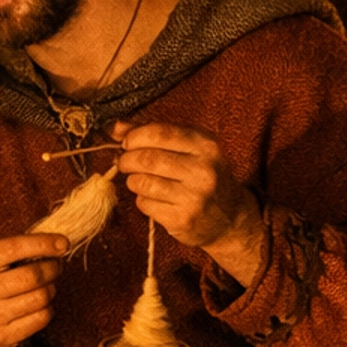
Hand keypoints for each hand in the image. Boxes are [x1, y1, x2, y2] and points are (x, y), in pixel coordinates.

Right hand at [0, 232, 69, 346]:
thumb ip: (20, 250)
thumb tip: (59, 244)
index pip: (12, 248)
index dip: (42, 243)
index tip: (63, 243)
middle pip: (31, 276)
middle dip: (52, 268)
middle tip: (57, 266)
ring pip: (40, 297)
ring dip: (51, 289)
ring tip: (46, 286)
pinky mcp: (3, 335)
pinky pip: (41, 318)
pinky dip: (48, 308)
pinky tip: (40, 304)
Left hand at [113, 120, 265, 285]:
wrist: (230, 219)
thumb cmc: (202, 177)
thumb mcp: (189, 149)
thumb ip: (153, 134)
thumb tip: (115, 126)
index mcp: (206, 146)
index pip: (159, 133)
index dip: (134, 137)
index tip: (126, 142)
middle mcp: (203, 170)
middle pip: (146, 159)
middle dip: (127, 160)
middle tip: (124, 162)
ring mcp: (194, 197)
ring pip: (142, 183)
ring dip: (133, 181)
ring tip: (140, 181)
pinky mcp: (183, 219)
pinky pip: (145, 204)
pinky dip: (142, 200)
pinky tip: (154, 199)